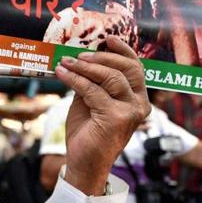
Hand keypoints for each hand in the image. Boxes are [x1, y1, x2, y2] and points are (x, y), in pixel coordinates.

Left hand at [54, 36, 150, 194]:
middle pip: (126, 69)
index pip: (135, 68)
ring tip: (66, 62)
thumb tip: (82, 58)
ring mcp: (130, 112)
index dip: (122, 51)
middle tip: (78, 55)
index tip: (107, 39)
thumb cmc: (87, 133)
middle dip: (101, 58)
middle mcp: (139, 104)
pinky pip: (92, 91)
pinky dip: (75, 80)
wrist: (83, 163)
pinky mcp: (115, 118)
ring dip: (85, 67)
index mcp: (137, 99)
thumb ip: (92, 82)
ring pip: (110, 78)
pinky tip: (62, 74)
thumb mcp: (90, 101)